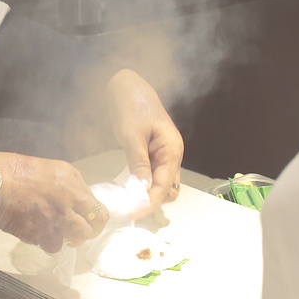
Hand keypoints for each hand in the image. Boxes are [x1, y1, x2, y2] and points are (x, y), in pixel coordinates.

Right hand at [0, 152, 110, 252]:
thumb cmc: (7, 170)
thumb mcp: (44, 168)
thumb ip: (61, 185)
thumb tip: (67, 200)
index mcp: (71, 178)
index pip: (94, 203)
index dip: (88, 214)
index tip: (81, 218)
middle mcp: (70, 197)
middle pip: (96, 223)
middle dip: (89, 231)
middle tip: (77, 234)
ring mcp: (58, 216)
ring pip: (79, 237)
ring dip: (69, 239)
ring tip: (55, 235)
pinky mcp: (44, 232)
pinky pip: (54, 246)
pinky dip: (46, 243)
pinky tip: (36, 234)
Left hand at [106, 69, 183, 214]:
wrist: (126, 85)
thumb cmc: (131, 106)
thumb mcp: (132, 136)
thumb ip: (139, 164)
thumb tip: (143, 190)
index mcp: (172, 149)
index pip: (164, 185)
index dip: (150, 201)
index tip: (134, 213)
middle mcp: (172, 154)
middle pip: (168, 188)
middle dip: (152, 201)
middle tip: (131, 209)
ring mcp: (163, 154)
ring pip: (162, 184)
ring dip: (150, 195)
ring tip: (131, 203)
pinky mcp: (153, 153)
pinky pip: (153, 175)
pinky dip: (145, 185)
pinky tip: (132, 190)